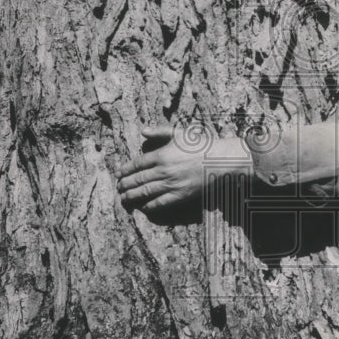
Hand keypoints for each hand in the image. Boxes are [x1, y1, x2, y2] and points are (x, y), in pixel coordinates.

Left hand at [118, 124, 244, 217]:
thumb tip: (143, 131)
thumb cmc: (201, 145)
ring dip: (133, 196)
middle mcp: (164, 170)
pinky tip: (144, 207)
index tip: (118, 174)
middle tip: (118, 188)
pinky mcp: (180, 195)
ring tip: (124, 198)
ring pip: (146, 192)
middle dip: (125, 184)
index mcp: (162, 155)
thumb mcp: (180, 133)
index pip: (137, 164)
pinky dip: (150, 206)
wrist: (220, 160)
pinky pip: (161, 203)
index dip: (125, 170)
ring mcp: (171, 184)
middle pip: (138, 179)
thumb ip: (160, 131)